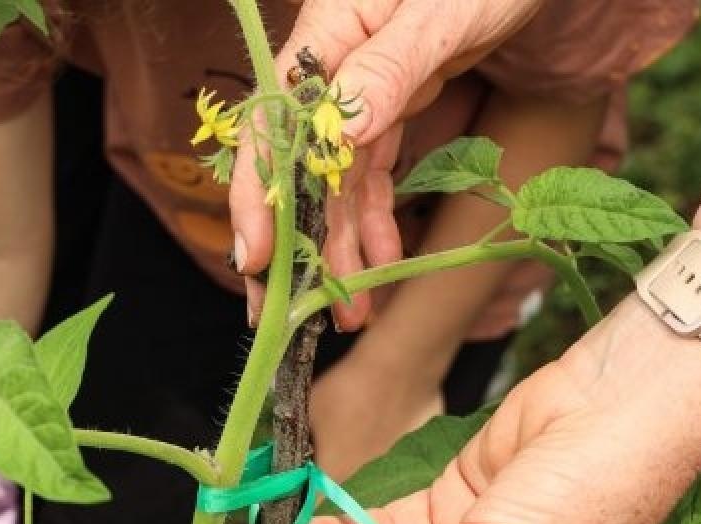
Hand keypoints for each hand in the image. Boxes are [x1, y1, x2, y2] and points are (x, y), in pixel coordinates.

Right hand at [231, 0, 543, 318]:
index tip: (257, 260)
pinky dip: (374, 227)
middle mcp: (329, 69)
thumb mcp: (444, 14)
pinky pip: (369, 180)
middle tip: (279, 316)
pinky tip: (384, 268)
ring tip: (350, 314)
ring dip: (337, 254)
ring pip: (331, 187)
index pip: (272, 125)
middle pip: (290, 168)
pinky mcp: (388, 109)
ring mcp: (357, 94)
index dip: (257, 196)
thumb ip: (388, 68)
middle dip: (286, 247)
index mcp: (326, 35)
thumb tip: (337, 135)